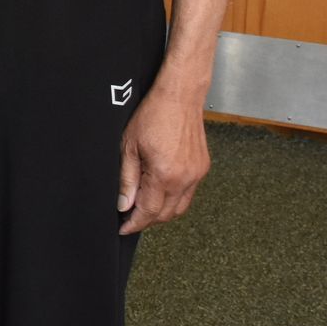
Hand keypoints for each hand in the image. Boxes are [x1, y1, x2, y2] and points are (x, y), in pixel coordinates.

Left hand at [117, 84, 209, 234]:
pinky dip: (174, 199)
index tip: (124, 228)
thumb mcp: (129, 147)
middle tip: (130, 218)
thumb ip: (127, 179)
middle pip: (166, 214)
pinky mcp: (202, 168)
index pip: (149, 211)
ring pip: (180, 207)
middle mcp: (185, 178)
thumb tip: (124, 204)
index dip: (135, 223)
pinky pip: (189, 194)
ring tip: (143, 207)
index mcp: (164, 174)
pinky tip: (160, 192)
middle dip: (147, 220)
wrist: (179, 97)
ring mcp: (197, 174)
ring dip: (162, 212)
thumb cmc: (153, 115)